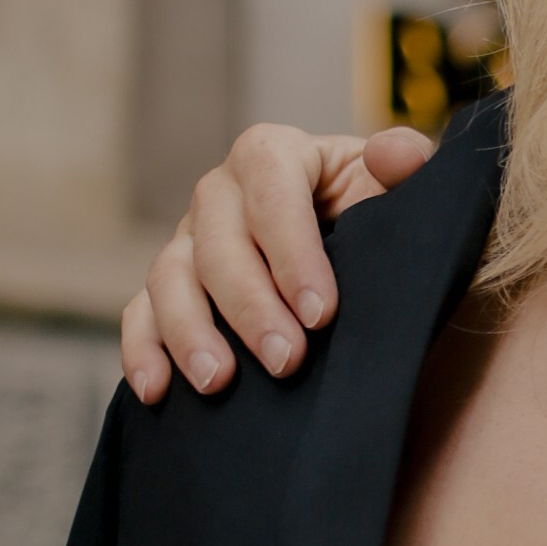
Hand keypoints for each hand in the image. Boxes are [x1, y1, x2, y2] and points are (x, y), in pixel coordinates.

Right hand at [119, 123, 434, 401]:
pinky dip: (142, 350)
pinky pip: (140, 314)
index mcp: (274, 155)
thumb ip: (407, 165)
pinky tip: (157, 390)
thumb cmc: (378, 219)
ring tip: (219, 382)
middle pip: (217, 242)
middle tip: (285, 361)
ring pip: (168, 277)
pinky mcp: (168, 287)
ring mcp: (187, 240)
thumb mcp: (398, 191)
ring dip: (190, 332)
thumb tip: (394, 155)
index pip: (272, 189)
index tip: (322, 313)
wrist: (359, 257)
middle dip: (249, 305)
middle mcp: (220, 192)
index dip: (292, 251)